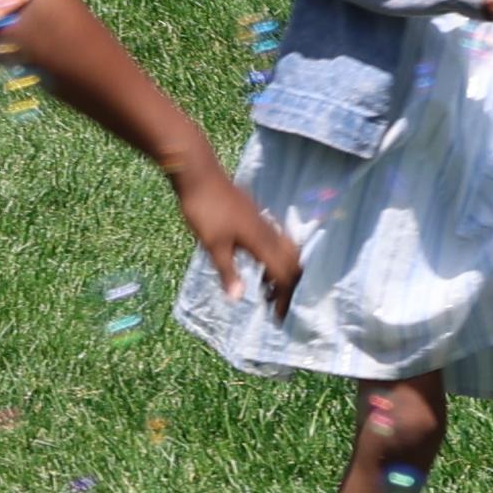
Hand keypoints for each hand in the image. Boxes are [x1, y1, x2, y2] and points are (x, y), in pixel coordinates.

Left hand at [177, 157, 301, 313]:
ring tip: (266, 287)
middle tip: (275, 305)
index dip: (284, 298)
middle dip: (288, 287)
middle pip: (292, 263)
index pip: (284, 275)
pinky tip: (258, 262)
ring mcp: (264, 222)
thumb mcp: (212, 245)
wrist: (200, 175)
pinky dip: (275, 259)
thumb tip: (239, 299)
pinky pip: (277, 241)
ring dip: (282, 272)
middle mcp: (269, 232)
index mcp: (262, 242)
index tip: (279, 317)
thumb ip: (228, 272)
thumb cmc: (204, 210)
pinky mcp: (256, 216)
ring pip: (286, 251)